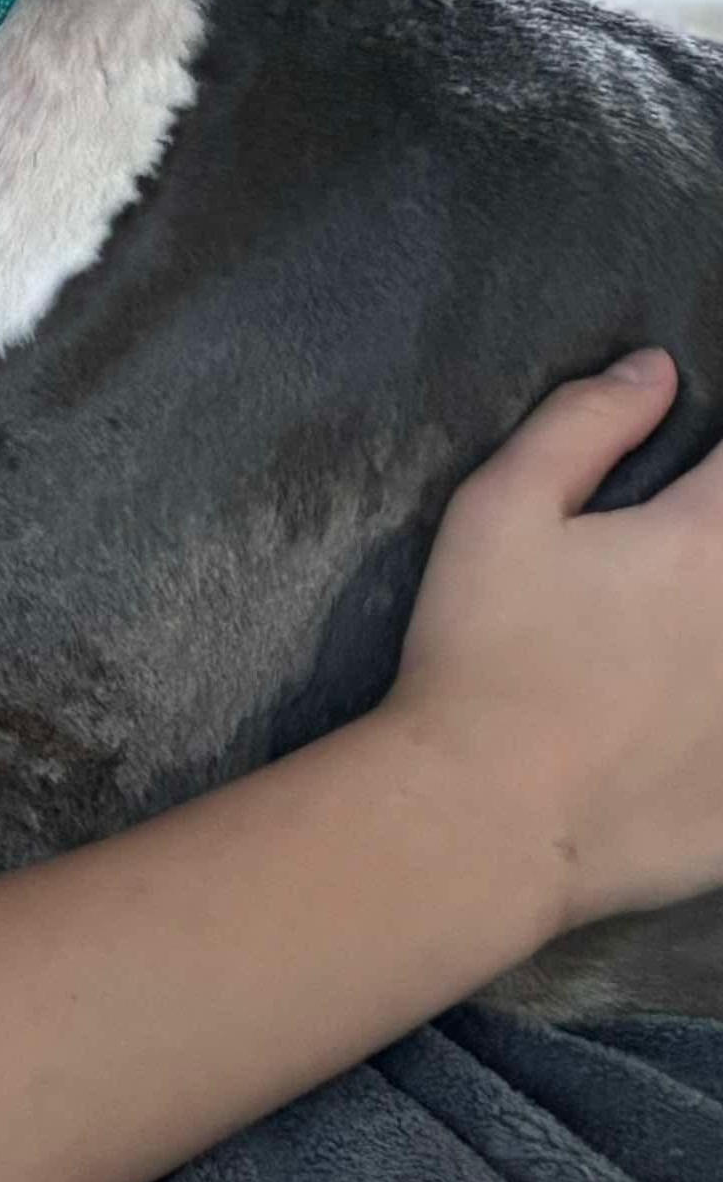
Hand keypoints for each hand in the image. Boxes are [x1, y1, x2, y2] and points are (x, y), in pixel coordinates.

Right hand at [384, 348, 722, 935]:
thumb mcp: (500, 510)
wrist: (491, 812)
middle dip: (722, 543)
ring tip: (684, 632)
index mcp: (706, 544)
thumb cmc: (483, 649)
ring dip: (721, 623)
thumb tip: (657, 369)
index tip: (699, 482)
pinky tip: (696, 711)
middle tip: (672, 575)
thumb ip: (583, 424)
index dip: (722, 462)